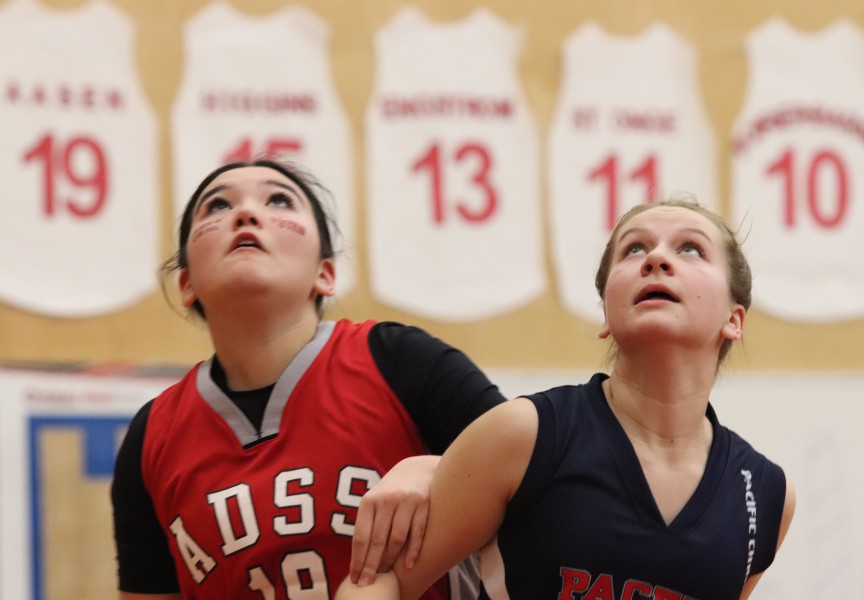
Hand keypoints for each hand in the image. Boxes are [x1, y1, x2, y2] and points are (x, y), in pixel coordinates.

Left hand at [349, 455, 439, 584]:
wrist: (416, 469)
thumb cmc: (390, 493)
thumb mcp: (374, 501)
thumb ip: (367, 524)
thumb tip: (358, 559)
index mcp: (368, 501)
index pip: (360, 536)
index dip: (357, 560)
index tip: (355, 578)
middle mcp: (386, 500)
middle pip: (377, 540)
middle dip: (371, 566)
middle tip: (367, 584)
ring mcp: (405, 501)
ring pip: (397, 538)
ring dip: (390, 560)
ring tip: (385, 575)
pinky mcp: (423, 503)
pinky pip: (417, 532)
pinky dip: (413, 551)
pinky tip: (408, 565)